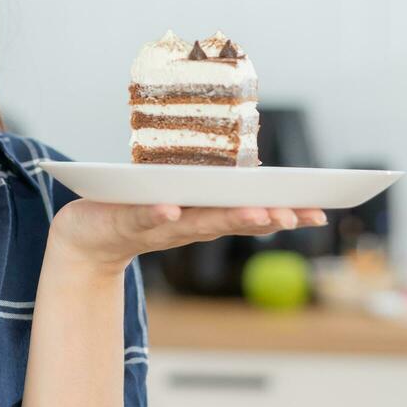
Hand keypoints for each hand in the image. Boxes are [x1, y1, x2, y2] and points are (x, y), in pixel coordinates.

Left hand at [49, 202, 327, 275]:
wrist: (85, 236)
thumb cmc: (136, 211)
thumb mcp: (181, 200)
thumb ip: (213, 193)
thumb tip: (255, 170)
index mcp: (204, 215)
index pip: (251, 215)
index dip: (284, 214)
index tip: (320, 210)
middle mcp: (188, 225)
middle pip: (231, 222)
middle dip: (264, 218)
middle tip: (295, 214)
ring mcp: (158, 226)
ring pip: (196, 223)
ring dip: (226, 219)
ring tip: (256, 214)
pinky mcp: (124, 222)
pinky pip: (143, 218)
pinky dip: (158, 215)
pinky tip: (171, 210)